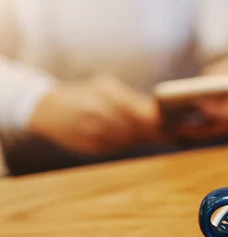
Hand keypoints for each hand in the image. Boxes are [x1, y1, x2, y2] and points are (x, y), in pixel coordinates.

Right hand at [29, 75, 159, 155]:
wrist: (46, 109)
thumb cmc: (85, 95)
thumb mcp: (105, 87)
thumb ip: (132, 100)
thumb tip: (161, 114)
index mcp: (105, 94)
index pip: (141, 112)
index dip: (159, 120)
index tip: (173, 122)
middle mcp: (98, 114)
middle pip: (138, 129)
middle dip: (156, 131)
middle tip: (171, 132)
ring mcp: (93, 133)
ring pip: (130, 141)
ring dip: (144, 139)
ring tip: (157, 136)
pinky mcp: (90, 149)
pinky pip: (117, 149)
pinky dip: (128, 144)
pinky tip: (134, 139)